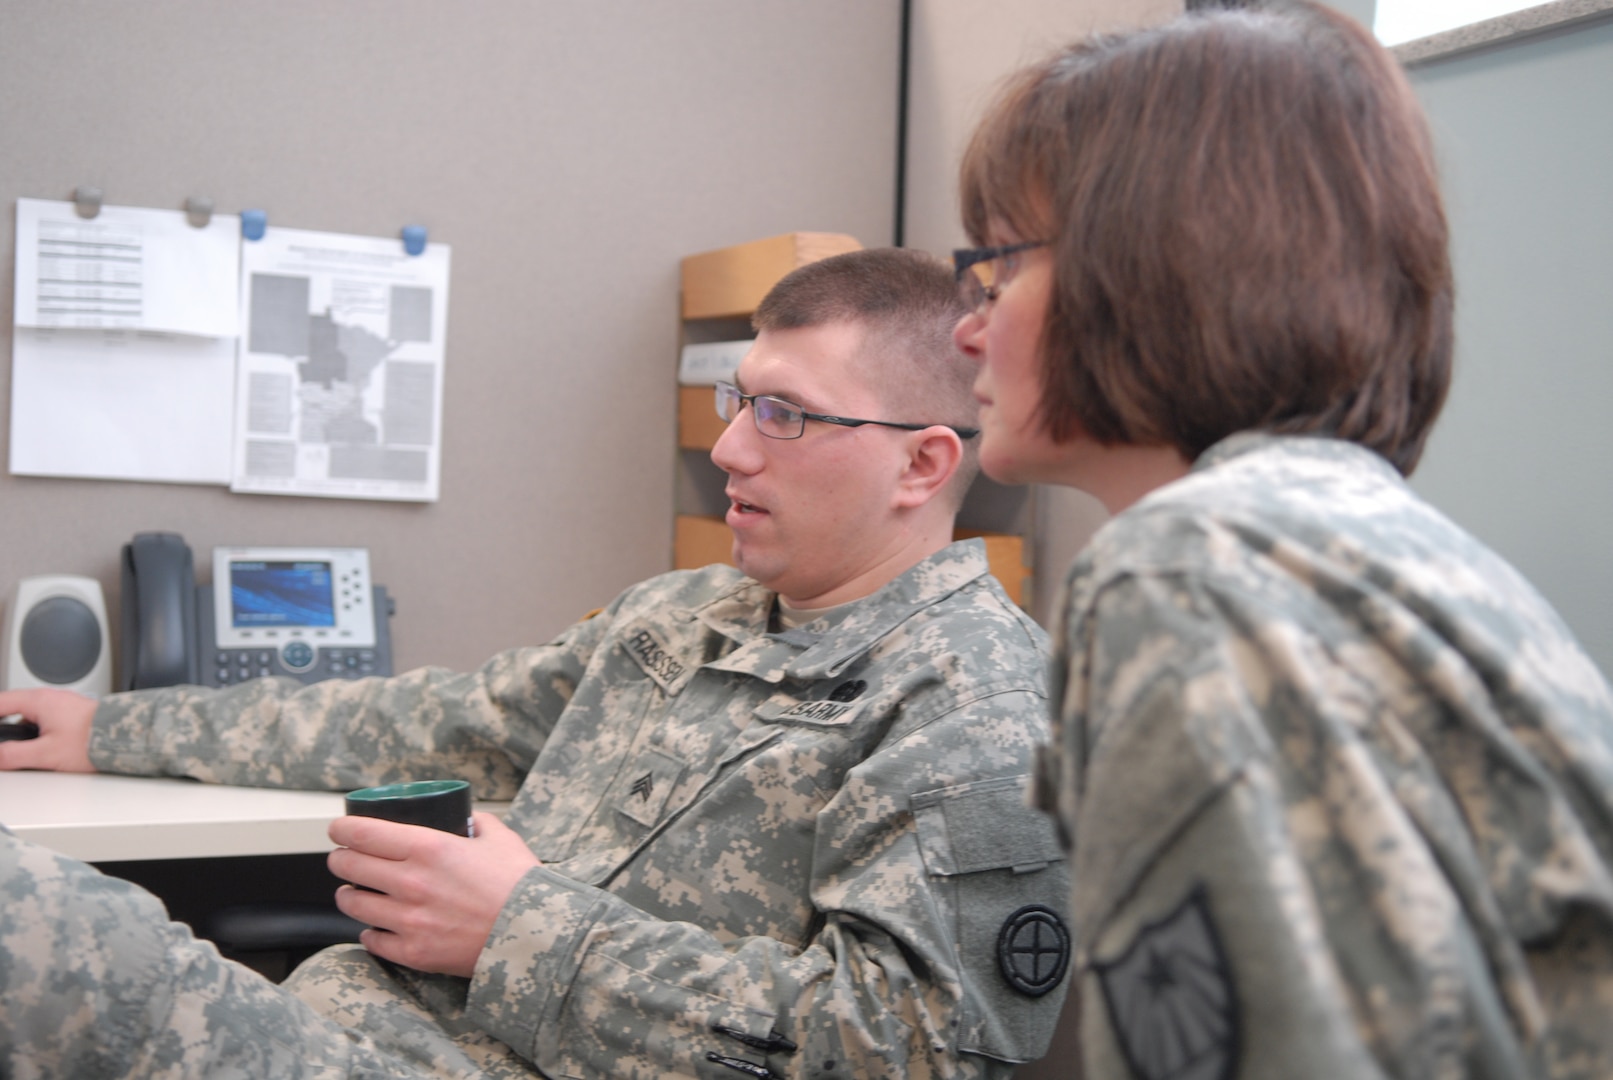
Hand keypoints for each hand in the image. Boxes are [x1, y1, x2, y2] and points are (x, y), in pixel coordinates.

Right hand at [0, 688, 96, 772]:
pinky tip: (36, 741)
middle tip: (3, 736)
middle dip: (4, 721)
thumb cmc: (91, 740)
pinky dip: (34, 726)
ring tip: (14, 741)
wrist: (122, 737)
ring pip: (30, 711)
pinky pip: (44, 716)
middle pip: (13, 705)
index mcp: (39, 701)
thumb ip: (14, 755)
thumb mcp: (46, 753)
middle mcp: (51, 697)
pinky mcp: (72, 711)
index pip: (1, 702)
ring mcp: (63, 703)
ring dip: (19, 724)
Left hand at [327, 811, 539, 977]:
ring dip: (350, 895)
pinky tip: (378, 926)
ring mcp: (409, 921)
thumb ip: (478, 823)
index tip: (338, 828)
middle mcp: (411, 883)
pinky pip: (371, 940)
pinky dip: (370, 932)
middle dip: (341, 858)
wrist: (536, 935)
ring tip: (356, 892)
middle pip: (349, 866)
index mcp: (429, 848)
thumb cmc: (520, 886)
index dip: (342, 828)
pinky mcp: (413, 952)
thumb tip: (465, 818)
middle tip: (344, 858)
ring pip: (354, 904)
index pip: (364, 833)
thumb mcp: (501, 838)